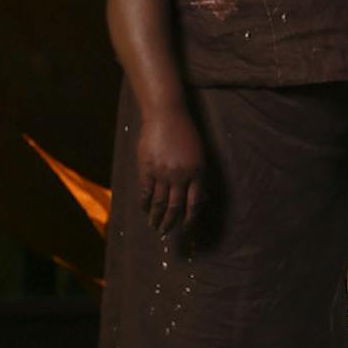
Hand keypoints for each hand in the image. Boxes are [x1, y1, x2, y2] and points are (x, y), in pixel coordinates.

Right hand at [136, 103, 208, 238]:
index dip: (190, 220)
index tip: (187, 229)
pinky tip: (144, 210)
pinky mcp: (147, 167)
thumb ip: (200, 177)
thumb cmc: (186, 134)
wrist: (167, 115)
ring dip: (156, 217)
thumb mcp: (200, 155)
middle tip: (166, 232)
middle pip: (176, 206)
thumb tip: (203, 199)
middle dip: (171, 222)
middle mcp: (181, 175)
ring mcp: (163, 172)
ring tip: (154, 227)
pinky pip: (146, 191)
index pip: (194, 204)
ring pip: (159, 202)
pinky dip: (145, 204)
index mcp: (197, 172)